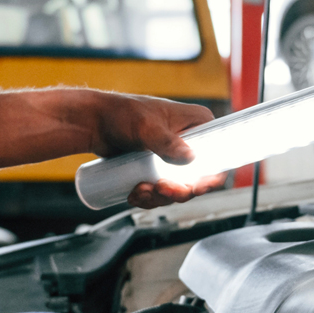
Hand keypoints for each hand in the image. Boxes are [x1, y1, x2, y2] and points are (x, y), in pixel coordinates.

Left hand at [90, 93, 225, 208]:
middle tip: (161, 190)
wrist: (94, 123)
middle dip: (179, 191)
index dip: (212, 176)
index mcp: (198, 124)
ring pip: (178, 189)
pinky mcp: (158, 170)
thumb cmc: (121, 114)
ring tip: (139, 191)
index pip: (218, 154)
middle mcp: (189, 141)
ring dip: (160, 197)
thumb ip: (167, 142)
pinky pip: (161, 192)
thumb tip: (190, 158)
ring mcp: (173, 158)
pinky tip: (135, 194)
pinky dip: (150, 199)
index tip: (195, 188)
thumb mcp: (146, 127)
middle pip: (198, 179)